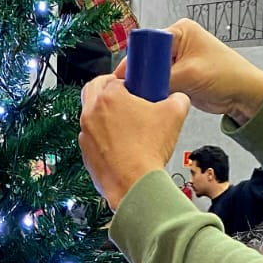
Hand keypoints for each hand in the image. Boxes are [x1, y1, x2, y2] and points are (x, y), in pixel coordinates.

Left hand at [79, 74, 190, 209]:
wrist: (135, 185)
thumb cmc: (148, 150)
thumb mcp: (174, 115)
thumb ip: (177, 99)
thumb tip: (177, 99)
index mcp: (108, 97)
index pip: (113, 78)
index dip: (127, 82)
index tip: (136, 89)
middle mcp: (91, 113)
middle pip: (93, 90)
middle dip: (108, 90)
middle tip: (125, 99)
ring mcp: (85, 135)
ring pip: (90, 116)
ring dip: (104, 115)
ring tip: (126, 125)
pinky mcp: (85, 154)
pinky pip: (92, 139)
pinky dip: (103, 139)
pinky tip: (121, 146)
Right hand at [113, 20, 262, 123]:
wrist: (243, 94)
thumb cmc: (228, 75)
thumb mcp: (191, 74)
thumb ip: (164, 78)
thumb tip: (141, 85)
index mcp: (180, 31)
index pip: (148, 43)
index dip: (137, 61)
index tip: (128, 77)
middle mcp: (177, 43)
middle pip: (147, 59)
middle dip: (142, 75)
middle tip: (136, 89)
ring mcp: (177, 61)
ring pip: (152, 73)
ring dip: (149, 85)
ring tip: (146, 96)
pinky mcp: (178, 77)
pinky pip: (159, 84)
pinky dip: (156, 92)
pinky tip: (154, 99)